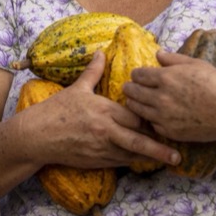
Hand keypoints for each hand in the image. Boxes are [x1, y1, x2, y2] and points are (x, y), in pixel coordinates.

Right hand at [28, 51, 178, 167]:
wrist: (37, 136)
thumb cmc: (56, 110)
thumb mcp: (76, 89)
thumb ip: (93, 72)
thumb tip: (101, 52)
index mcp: (104, 110)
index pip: (136, 116)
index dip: (150, 119)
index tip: (163, 119)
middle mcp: (106, 131)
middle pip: (139, 141)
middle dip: (159, 149)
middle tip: (178, 155)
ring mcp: (101, 149)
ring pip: (131, 155)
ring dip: (148, 158)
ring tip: (167, 160)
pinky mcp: (95, 161)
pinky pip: (119, 163)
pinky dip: (131, 162)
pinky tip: (141, 161)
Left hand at [122, 49, 215, 142]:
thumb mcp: (196, 64)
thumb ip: (173, 59)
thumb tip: (158, 54)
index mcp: (166, 78)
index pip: (138, 75)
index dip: (137, 74)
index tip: (138, 75)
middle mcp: (161, 98)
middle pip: (132, 92)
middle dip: (130, 88)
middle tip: (130, 88)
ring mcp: (163, 116)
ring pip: (136, 109)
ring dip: (135, 103)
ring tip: (137, 100)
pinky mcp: (169, 131)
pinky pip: (150, 123)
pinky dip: (149, 118)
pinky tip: (153, 114)